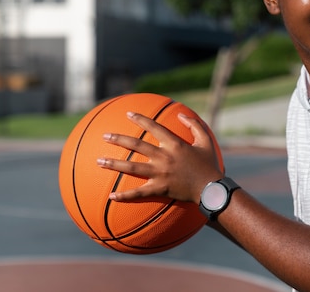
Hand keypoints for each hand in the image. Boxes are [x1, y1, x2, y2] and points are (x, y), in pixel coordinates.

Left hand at [97, 111, 223, 202]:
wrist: (211, 189)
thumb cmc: (209, 165)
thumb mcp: (206, 141)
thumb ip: (195, 125)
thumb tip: (181, 113)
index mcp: (174, 144)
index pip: (154, 127)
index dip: (141, 119)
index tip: (128, 114)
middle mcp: (164, 157)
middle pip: (137, 145)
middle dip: (119, 139)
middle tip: (105, 136)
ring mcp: (160, 173)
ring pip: (132, 168)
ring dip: (114, 164)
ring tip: (99, 161)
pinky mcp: (159, 189)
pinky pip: (139, 192)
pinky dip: (125, 195)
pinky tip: (111, 196)